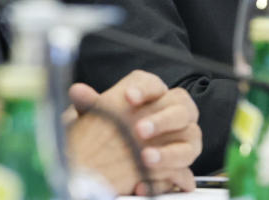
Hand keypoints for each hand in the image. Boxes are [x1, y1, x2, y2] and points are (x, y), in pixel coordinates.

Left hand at [66, 70, 201, 195]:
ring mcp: (183, 139)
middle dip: (162, 119)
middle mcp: (175, 113)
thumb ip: (90, 103)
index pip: (156, 85)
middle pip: (181, 109)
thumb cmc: (113, 127)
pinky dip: (166, 179)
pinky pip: (184, 174)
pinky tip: (144, 184)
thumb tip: (77, 91)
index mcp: (154, 94)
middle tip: (139, 130)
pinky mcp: (182, 167)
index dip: (145, 90)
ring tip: (146, 158)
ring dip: (169, 151)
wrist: (117, 155)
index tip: (128, 97)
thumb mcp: (99, 116)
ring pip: (191, 140)